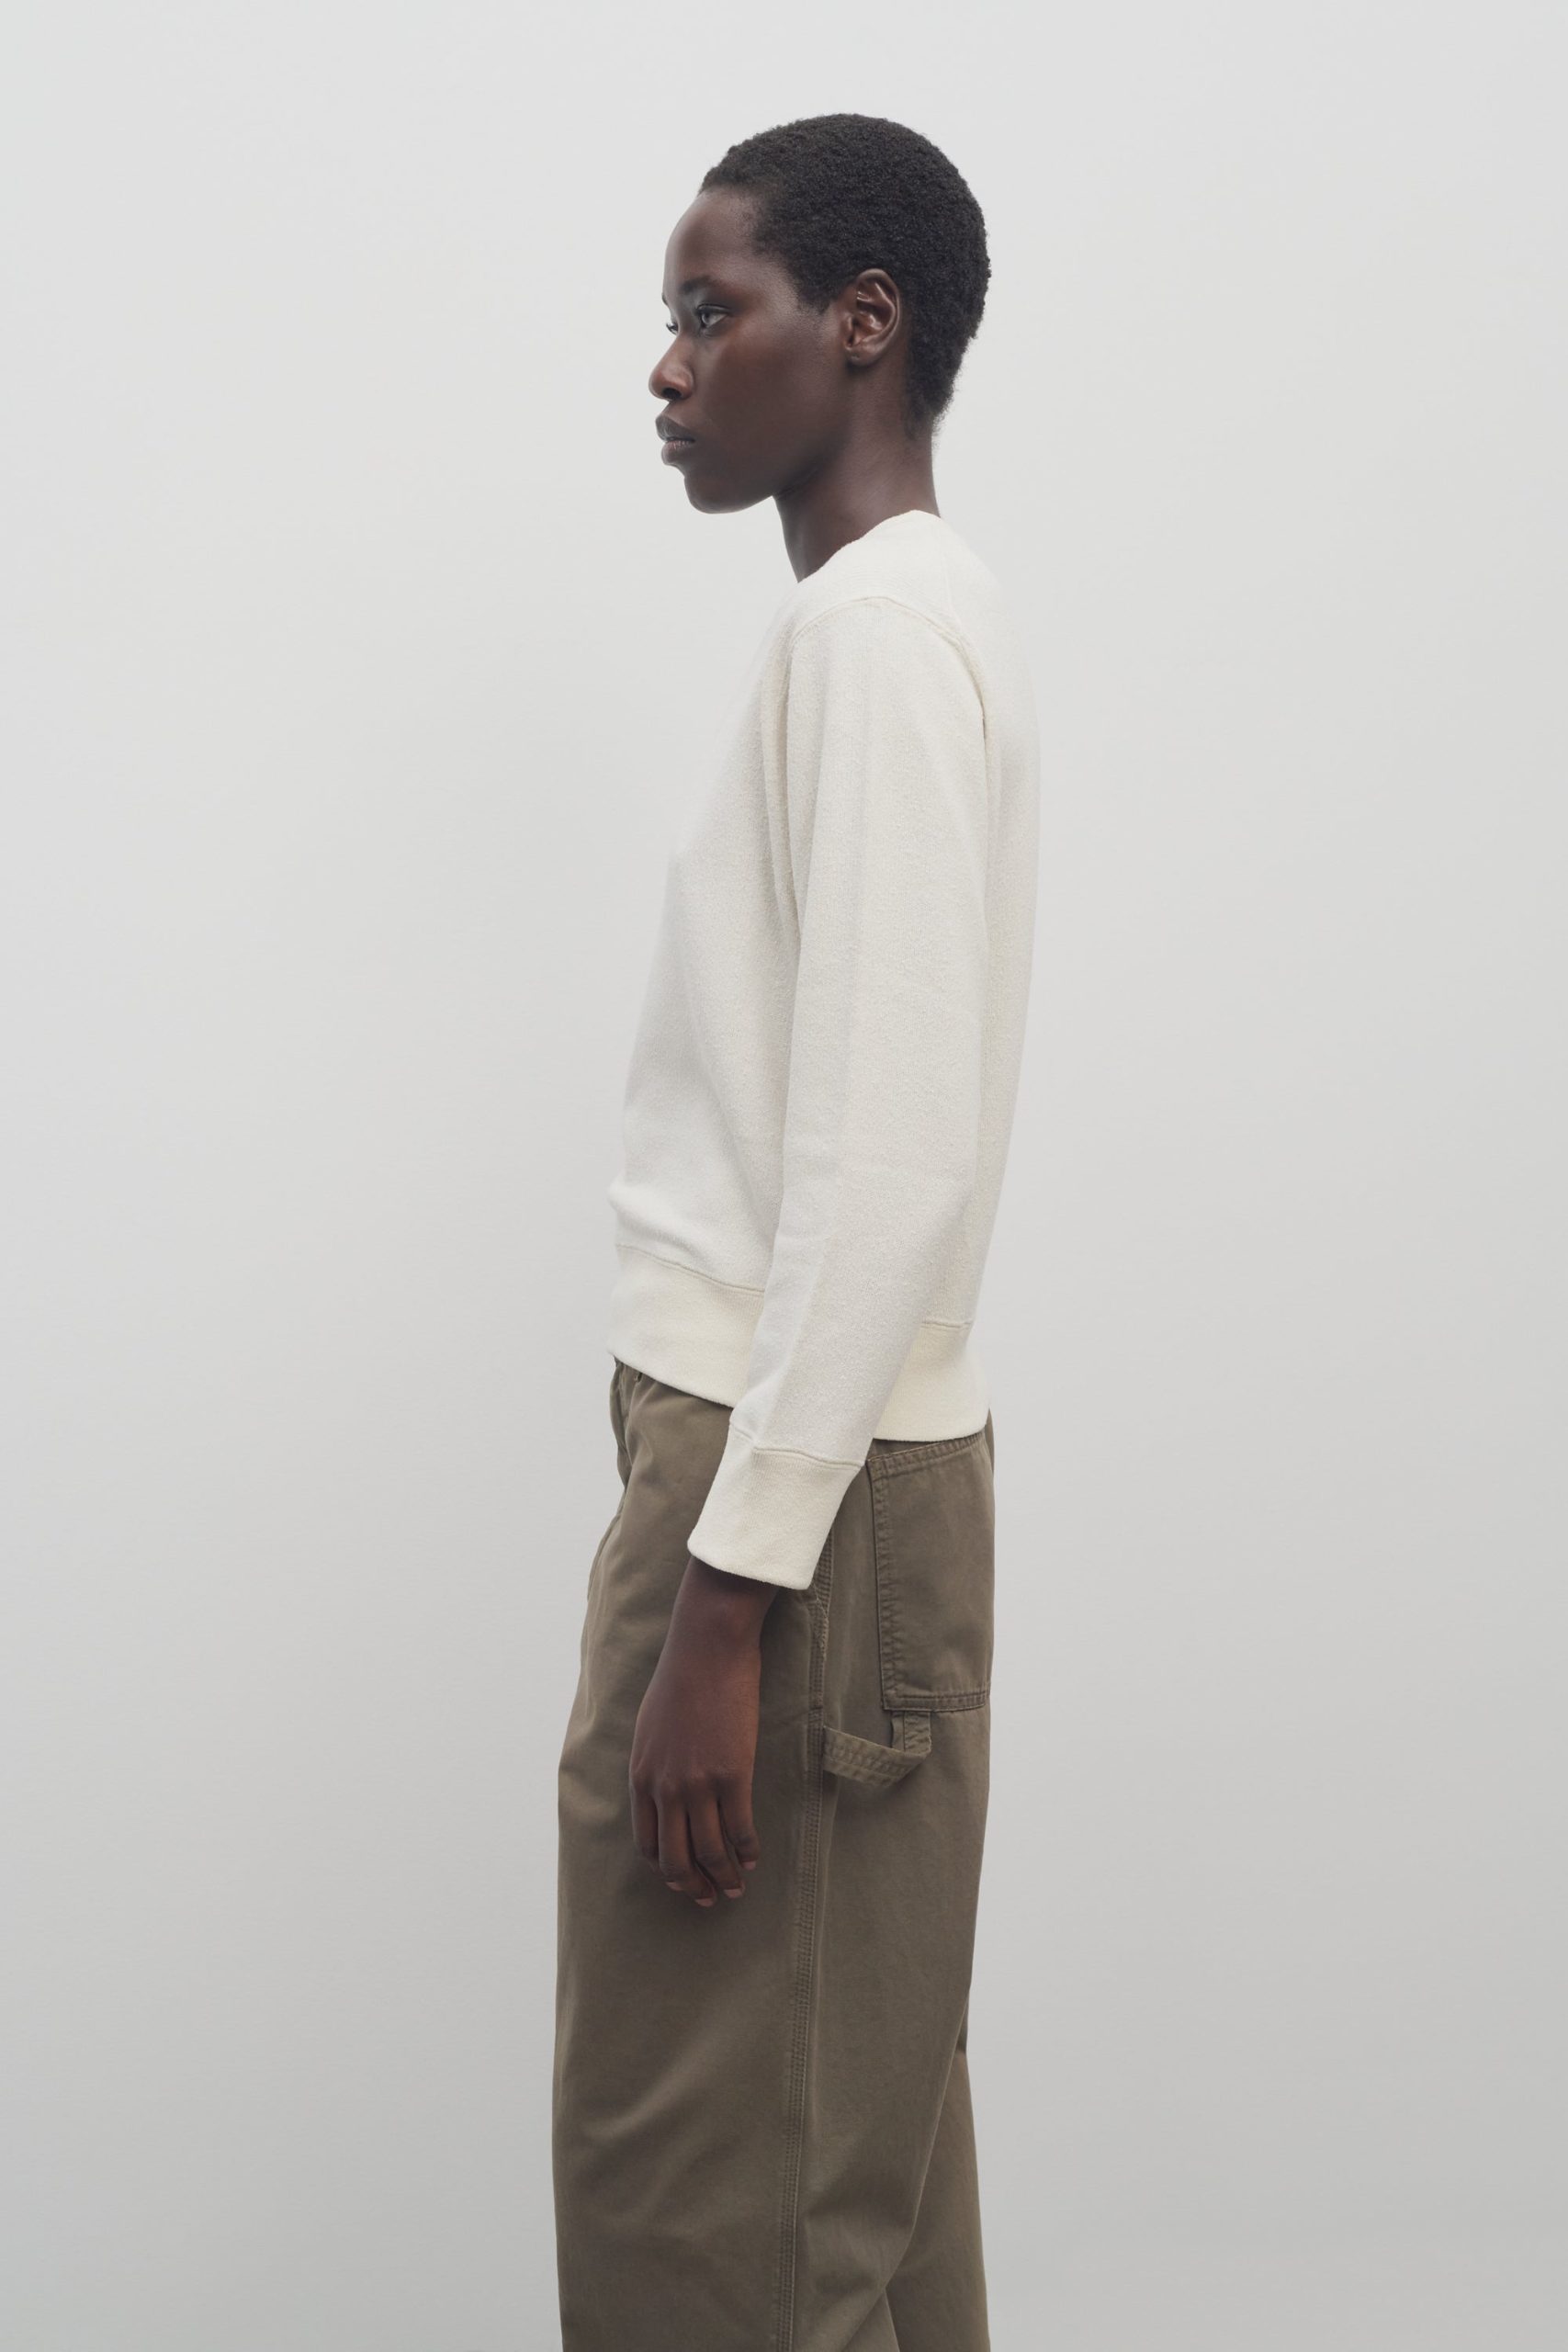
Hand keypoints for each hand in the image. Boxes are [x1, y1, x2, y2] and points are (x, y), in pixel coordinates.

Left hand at [629, 1554, 777, 1906]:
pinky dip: (748, 1851)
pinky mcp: (732, 1774)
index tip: (683, 1879)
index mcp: (641, 1776)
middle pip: (675, 1859)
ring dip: (725, 1877)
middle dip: (693, 1886)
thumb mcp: (650, 1726)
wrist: (707, 1648)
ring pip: (710, 1852)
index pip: (648, 1843)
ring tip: (737, 1886)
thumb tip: (663, 1790)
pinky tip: (755, 1857)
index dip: (666, 1870)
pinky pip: (739, 1829)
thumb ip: (654, 1763)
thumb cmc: (681, 1679)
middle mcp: (664, 1788)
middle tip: (710, 1898)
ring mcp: (698, 1784)